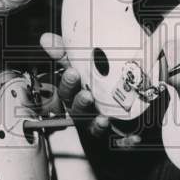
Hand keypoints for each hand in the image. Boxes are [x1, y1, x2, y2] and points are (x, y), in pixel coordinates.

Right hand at [39, 32, 140, 147]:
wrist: (124, 102)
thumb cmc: (94, 82)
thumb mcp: (80, 64)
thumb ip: (65, 52)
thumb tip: (45, 38)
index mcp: (74, 94)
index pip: (66, 91)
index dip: (68, 84)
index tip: (73, 72)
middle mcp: (85, 111)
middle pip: (78, 111)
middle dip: (80, 103)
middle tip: (86, 95)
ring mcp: (100, 124)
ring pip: (94, 127)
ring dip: (97, 124)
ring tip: (104, 119)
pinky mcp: (118, 135)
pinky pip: (121, 141)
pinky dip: (127, 141)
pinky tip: (134, 138)